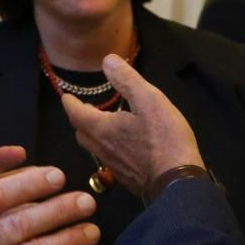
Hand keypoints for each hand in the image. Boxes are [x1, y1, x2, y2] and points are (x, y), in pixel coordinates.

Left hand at [60, 55, 203, 195]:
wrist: (178, 183)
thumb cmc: (164, 139)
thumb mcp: (149, 100)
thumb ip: (127, 80)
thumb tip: (107, 61)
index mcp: (102, 129)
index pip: (76, 114)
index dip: (70, 103)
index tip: (66, 96)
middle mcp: (102, 149)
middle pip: (81, 133)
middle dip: (80, 119)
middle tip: (85, 109)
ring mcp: (113, 167)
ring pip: (94, 148)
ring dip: (92, 134)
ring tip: (102, 124)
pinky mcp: (126, 178)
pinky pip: (108, 160)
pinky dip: (107, 147)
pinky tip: (122, 146)